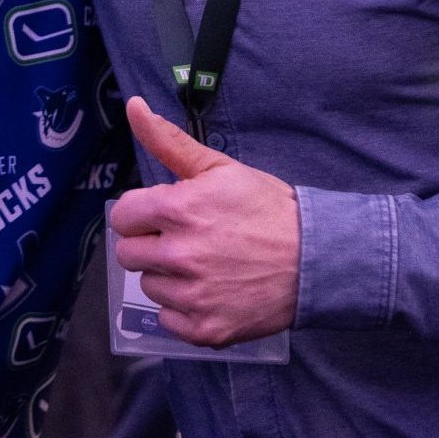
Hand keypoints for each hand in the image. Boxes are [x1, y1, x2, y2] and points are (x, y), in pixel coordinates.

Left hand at [111, 96, 299, 346]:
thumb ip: (170, 141)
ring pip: (149, 286)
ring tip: (202, 264)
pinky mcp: (206, 330)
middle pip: (128, 254)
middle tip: (182, 239)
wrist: (316, 259)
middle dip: (149, 242)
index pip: (122, 217)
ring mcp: (192, 297)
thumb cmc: (266, 208)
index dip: (141, 212)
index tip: (162, 213)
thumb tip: (134, 107)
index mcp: (178, 210)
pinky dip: (183, 308)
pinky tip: (209, 291)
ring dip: (167, 276)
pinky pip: (167, 320)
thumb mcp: (219, 168)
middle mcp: (180, 255)